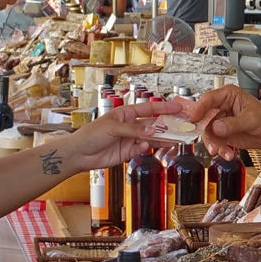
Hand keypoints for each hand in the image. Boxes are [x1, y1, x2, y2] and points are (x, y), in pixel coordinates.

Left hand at [62, 98, 184, 169]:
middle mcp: (130, 126)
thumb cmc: (91, 134)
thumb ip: (134, 130)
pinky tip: (144, 146)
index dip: (164, 107)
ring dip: (162, 139)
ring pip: (151, 138)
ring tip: (174, 140)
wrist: (79, 154)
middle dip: (167, 125)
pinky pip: (142, 149)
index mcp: (126, 114)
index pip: (149, 109)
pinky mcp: (128, 152)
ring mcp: (130, 139)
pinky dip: (145, 148)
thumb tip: (152, 132)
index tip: (178, 107)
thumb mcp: (113, 127)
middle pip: (153, 124)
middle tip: (181, 127)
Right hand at [181, 85, 260, 158]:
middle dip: (206, 132)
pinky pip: (214, 141)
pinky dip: (219, 149)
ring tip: (222, 151)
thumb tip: (217, 127)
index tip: (193, 119)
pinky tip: (228, 154)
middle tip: (210, 143)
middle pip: (204, 117)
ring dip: (213, 144)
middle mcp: (221, 107)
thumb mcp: (251, 120)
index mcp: (228, 96)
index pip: (208, 99)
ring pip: (207, 132)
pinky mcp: (222, 133)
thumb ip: (233, 123)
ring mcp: (220, 121)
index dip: (199, 109)